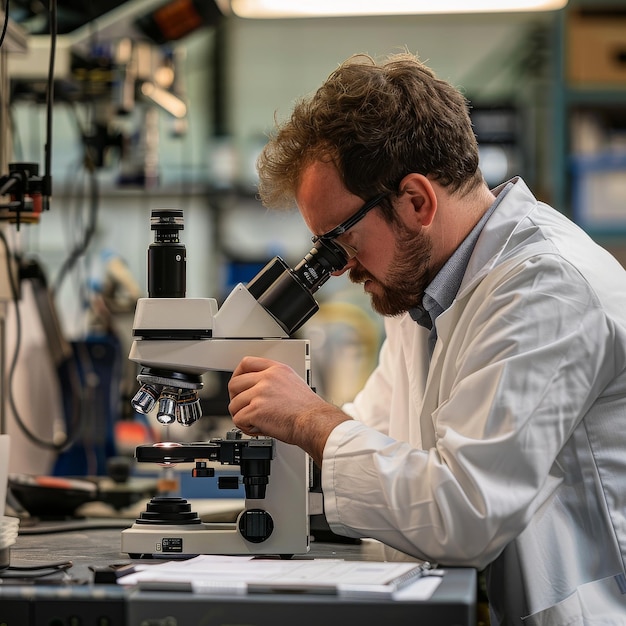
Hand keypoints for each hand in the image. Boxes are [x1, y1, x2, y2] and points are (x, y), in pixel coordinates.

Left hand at [228, 356, 350, 464]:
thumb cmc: (308, 409)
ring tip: (254, 421)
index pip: (246, 363)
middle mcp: (267, 378)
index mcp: (276, 370)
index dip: (237, 375)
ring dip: (241, 415)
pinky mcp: (256, 410)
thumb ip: (275, 380)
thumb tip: (259, 387)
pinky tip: (256, 428)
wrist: (314, 422)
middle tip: (243, 407)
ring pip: (234, 404)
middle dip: (235, 398)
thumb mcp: (293, 382)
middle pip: (234, 384)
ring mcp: (260, 393)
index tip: (238, 385)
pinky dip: (245, 427)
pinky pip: (238, 419)